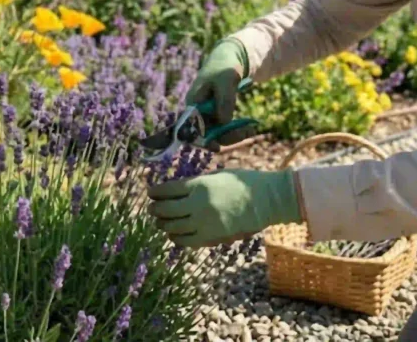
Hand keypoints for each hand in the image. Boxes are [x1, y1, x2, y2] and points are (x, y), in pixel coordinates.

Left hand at [146, 168, 302, 247]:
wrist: (266, 200)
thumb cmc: (242, 182)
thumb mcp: (216, 175)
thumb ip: (195, 184)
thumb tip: (173, 191)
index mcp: (199, 185)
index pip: (167, 190)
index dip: (155, 192)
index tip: (150, 192)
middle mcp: (198, 205)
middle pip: (165, 210)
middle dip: (155, 209)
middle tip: (152, 208)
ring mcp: (204, 223)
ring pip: (172, 227)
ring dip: (163, 224)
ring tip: (161, 222)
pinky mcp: (212, 237)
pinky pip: (185, 241)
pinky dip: (176, 237)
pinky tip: (174, 234)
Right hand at [185, 39, 252, 147]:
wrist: (227, 60)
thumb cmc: (224, 68)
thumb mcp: (226, 80)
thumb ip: (224, 100)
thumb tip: (223, 122)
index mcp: (193, 103)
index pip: (192, 127)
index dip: (201, 140)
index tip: (216, 147)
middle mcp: (197, 112)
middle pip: (206, 133)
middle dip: (226, 136)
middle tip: (248, 132)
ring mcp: (206, 114)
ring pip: (217, 133)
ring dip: (234, 134)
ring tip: (252, 129)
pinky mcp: (216, 115)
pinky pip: (224, 128)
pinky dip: (236, 129)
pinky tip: (250, 127)